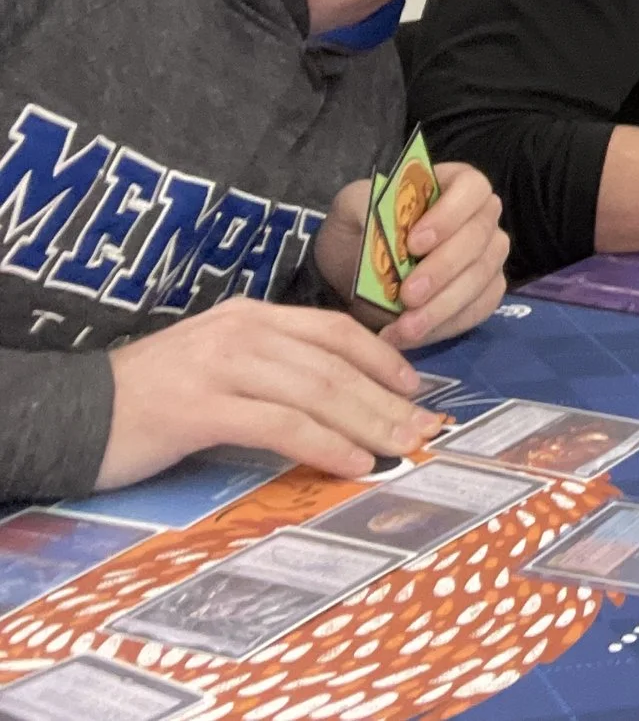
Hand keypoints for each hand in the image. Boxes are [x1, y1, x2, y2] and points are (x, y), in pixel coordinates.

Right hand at [97, 297, 443, 490]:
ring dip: (370, 424)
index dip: (383, 358)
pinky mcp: (200, 408)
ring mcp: (220, 366)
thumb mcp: (217, 363)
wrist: (69, 411)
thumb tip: (336, 394)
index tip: (417, 389)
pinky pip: (280, 425)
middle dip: (389, 399)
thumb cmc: (149, 396)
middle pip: (335, 365)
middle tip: (429, 429)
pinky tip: (355, 463)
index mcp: (249, 316)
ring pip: (317, 392)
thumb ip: (268, 366)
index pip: (334, 330)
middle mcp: (241, 332)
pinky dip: (325, 444)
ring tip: (405, 449)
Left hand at [313, 164, 509, 349]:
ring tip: (405, 328)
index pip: (472, 189)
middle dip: (444, 270)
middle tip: (408, 297)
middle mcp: (482, 217)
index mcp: (456, 184)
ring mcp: (489, 256)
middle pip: (480, 239)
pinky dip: (447, 326)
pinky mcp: (485, 293)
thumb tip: (386, 222)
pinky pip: (480, 309)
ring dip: (444, 306)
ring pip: (483, 279)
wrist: (352, 269)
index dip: (450, 215)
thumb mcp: (351, 208)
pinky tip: (412, 336)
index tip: (414, 243)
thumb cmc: (359, 229)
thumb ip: (364, 206)